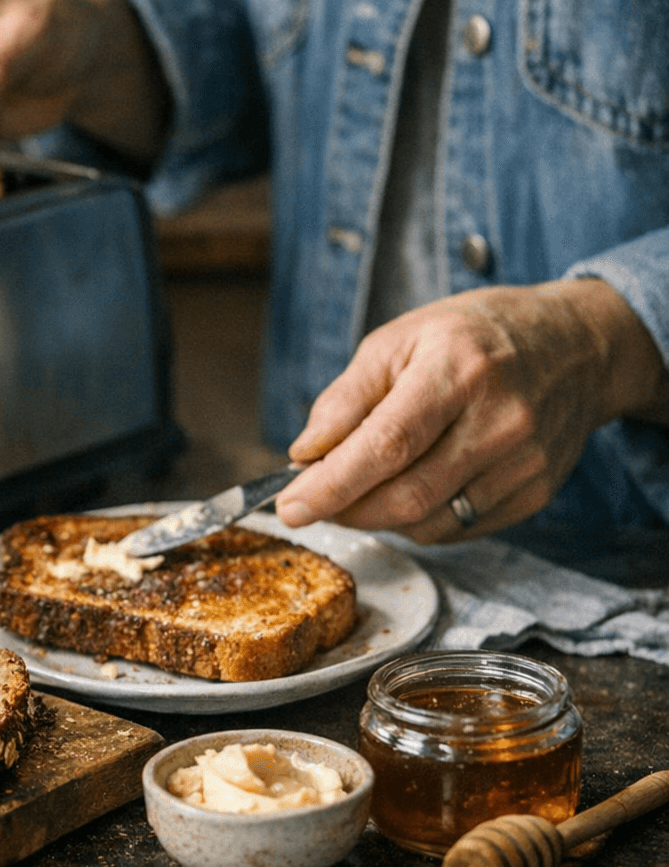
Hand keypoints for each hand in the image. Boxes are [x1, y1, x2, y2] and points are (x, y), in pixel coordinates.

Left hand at [273, 279, 668, 542]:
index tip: (289, 507)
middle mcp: (500, 421)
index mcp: (458, 371)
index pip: (387, 445)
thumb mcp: (398, 340)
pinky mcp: (535, 493)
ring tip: (358, 488)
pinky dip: (416, 521)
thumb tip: (305, 455)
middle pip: (406, 496)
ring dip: (376, 517)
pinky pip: (457, 530)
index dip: (332, 484)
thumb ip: (346, 399)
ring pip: (428, 523)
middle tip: (312, 499)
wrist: (575, 345)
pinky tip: (406, 489)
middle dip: (345, 508)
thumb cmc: (474, 337)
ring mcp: (524, 463)